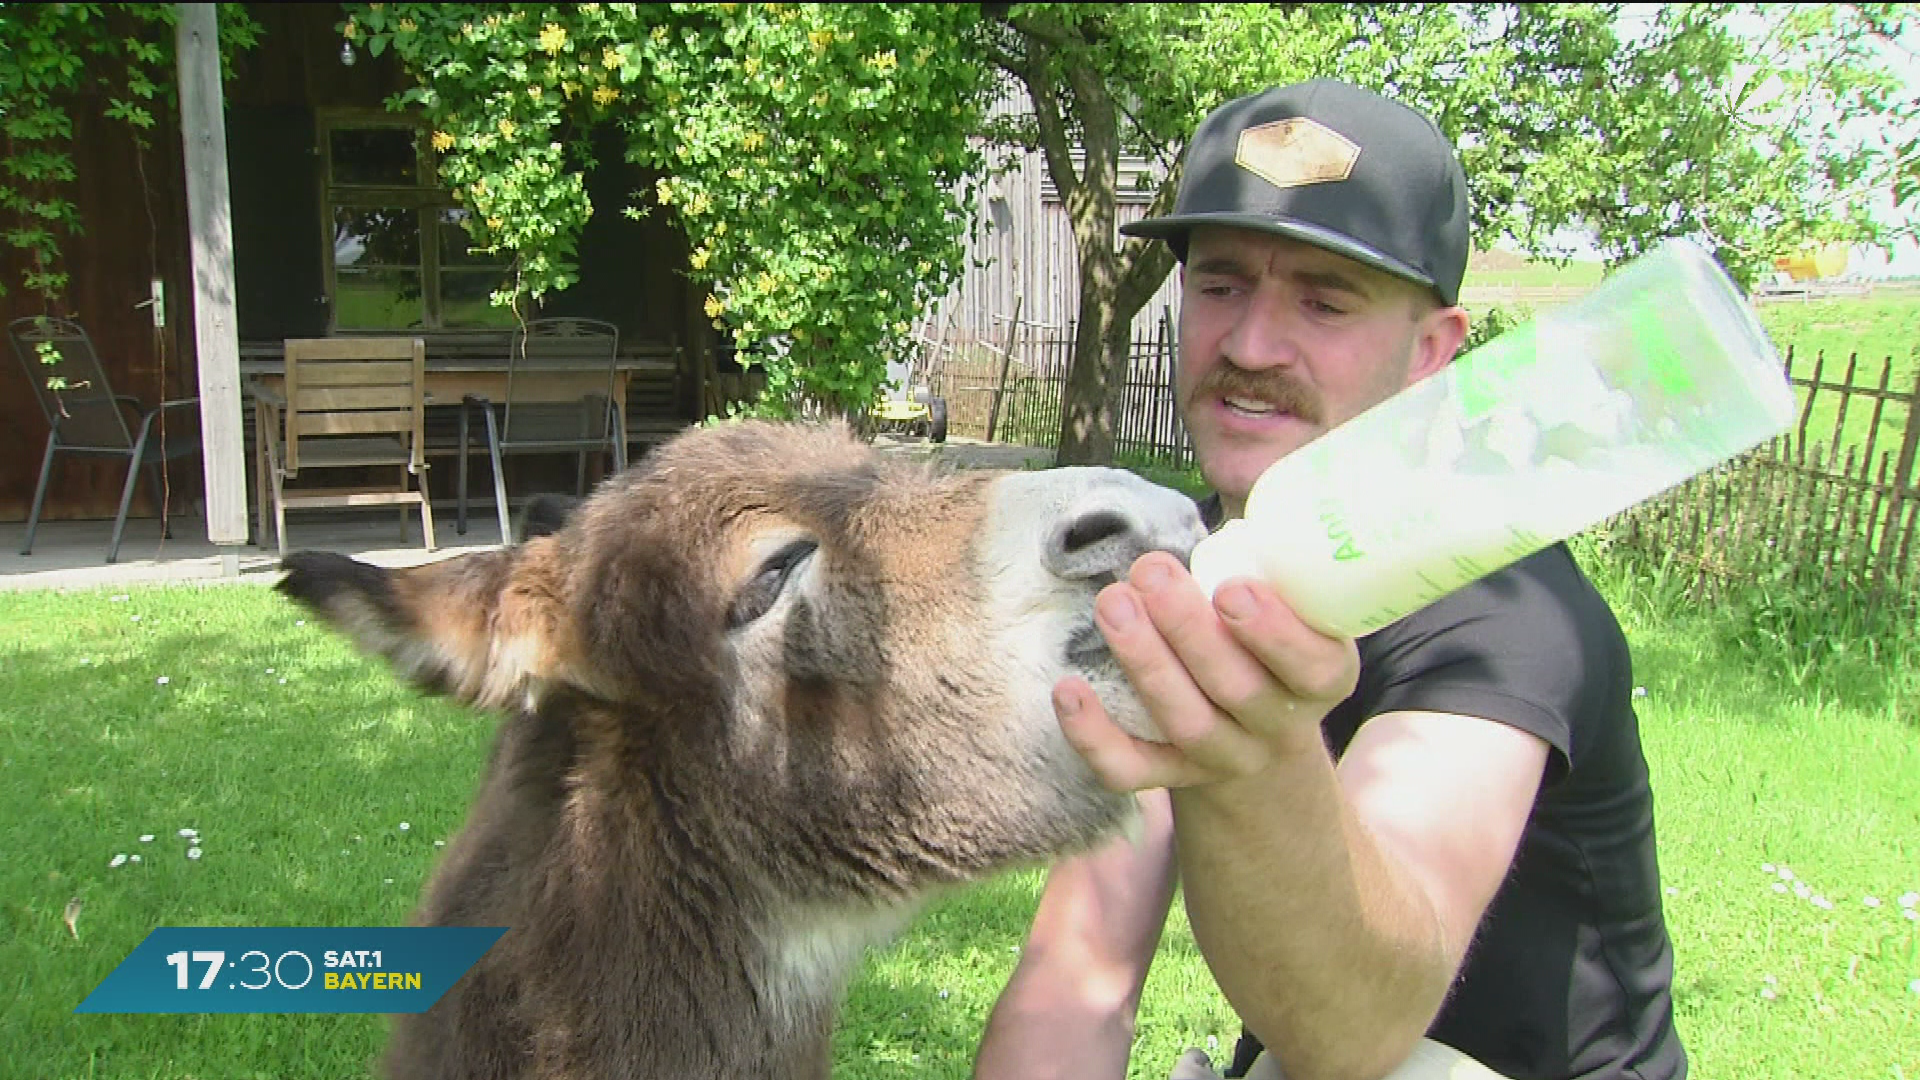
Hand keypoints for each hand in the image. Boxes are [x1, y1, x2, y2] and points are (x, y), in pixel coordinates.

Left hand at [1054, 551, 1358, 792]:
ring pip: (1186, 723)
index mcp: (1323, 679)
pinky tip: (1067, 689)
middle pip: (1237, 689)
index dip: (1272, 633)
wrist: (1260, 732)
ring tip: (1113, 602)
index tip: (1230, 588)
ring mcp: (1225, 758)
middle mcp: (1277, 727)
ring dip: (1145, 661)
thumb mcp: (1295, 610)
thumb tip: (1230, 526)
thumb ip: (1272, 576)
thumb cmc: (1270, 644)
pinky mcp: (1172, 776)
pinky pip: (1131, 770)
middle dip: (1188, 629)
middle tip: (1150, 572)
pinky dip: (1094, 737)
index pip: (1310, 667)